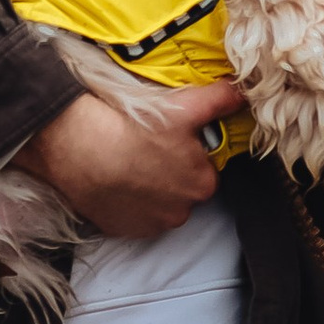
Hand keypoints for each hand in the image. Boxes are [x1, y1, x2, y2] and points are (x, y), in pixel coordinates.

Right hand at [19, 82, 248, 237]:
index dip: (188, 156)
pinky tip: (116, 182)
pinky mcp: (122, 230)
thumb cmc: (135, 127)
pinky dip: (127, 204)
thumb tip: (242, 93)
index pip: (204, 172)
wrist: (81, 146)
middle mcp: (181, 212)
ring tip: (128, 166)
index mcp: (202, 184)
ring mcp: (150, 225)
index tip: (168, 143)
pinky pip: (132, 218)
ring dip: (148, 192)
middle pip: (182, 192)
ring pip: (157, 206)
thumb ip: (221, 100)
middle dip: (169, 176)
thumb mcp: (185, 106)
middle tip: (146, 152)